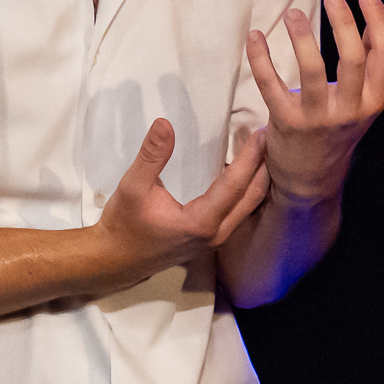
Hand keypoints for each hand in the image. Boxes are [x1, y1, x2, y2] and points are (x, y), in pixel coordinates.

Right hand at [95, 117, 270, 280]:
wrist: (115, 259)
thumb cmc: (123, 224)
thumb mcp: (132, 186)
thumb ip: (151, 155)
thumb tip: (165, 124)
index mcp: (201, 223)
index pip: (234, 185)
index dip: (250, 157)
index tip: (261, 133)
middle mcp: (215, 234)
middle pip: (251, 197)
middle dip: (263, 166)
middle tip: (269, 135)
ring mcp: (215, 239)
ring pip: (248, 206)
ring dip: (257, 178)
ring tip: (260, 149)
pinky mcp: (210, 238)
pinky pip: (238, 211)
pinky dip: (246, 189)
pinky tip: (242, 171)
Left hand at [246, 0, 383, 205]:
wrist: (310, 181)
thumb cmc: (337, 129)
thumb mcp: (362, 98)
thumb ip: (371, 56)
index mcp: (372, 101)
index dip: (378, 22)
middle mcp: (349, 110)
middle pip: (352, 59)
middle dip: (343, 24)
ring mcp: (317, 118)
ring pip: (312, 70)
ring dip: (301, 36)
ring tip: (292, 13)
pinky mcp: (286, 123)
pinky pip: (270, 84)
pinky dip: (260, 57)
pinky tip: (255, 36)